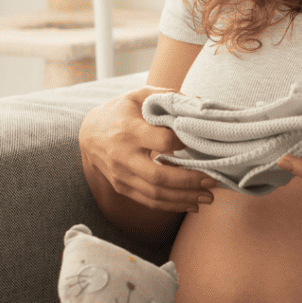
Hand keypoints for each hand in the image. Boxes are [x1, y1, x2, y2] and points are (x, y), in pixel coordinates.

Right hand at [79, 85, 216, 212]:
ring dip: (185, 199)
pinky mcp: (122, 188)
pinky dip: (172, 206)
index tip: (197, 143)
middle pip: (159, 176)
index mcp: (129, 130)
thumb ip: (166, 97)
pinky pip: (149, 202)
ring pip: (155, 194)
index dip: (183, 144)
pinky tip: (191, 205)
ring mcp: (121, 175)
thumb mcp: (138, 96)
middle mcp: (123, 156)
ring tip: (208, 198)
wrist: (89, 135)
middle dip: (189, 182)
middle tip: (212, 181)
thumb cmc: (120, 112)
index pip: (161, 141)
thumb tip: (198, 102)